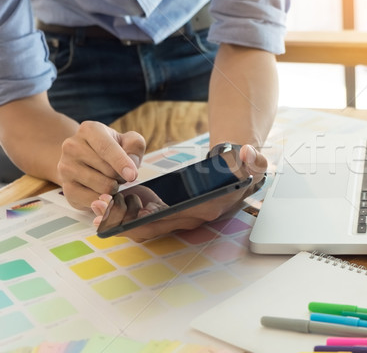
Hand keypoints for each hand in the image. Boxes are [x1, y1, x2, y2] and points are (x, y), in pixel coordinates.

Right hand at [58, 121, 145, 209]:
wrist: (87, 160)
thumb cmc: (113, 149)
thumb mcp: (128, 141)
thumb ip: (135, 148)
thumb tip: (130, 170)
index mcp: (89, 130)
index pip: (106, 148)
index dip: (121, 163)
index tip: (132, 176)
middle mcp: (72, 146)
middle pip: (108, 170)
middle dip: (122, 176)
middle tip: (119, 173)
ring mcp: (65, 168)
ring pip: (102, 186)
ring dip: (114, 188)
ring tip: (110, 180)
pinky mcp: (66, 188)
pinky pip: (93, 201)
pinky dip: (104, 200)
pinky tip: (103, 191)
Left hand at [91, 144, 267, 241]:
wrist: (240, 171)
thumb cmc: (242, 168)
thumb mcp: (251, 163)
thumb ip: (253, 160)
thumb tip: (248, 154)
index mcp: (204, 209)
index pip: (170, 221)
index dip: (144, 220)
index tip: (120, 214)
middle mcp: (190, 218)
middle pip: (151, 228)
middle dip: (123, 223)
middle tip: (98, 209)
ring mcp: (179, 215)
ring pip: (145, 225)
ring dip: (121, 219)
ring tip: (96, 205)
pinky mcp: (172, 208)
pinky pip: (146, 216)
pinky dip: (128, 212)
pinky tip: (110, 200)